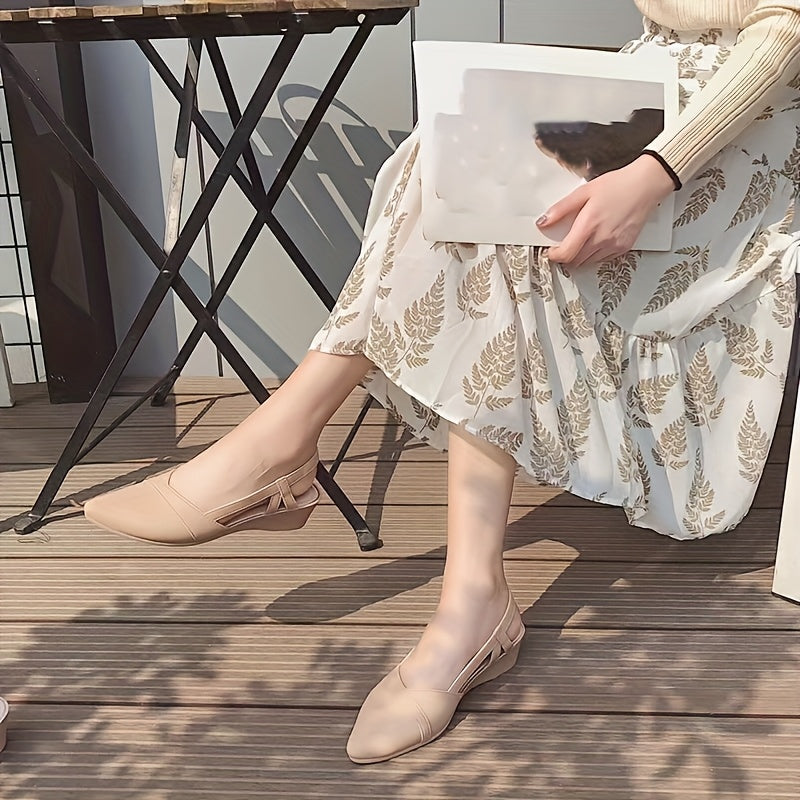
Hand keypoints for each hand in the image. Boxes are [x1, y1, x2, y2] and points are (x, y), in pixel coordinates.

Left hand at [537, 155, 675, 266]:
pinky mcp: (624, 248)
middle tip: (563, 244)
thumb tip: (543, 222)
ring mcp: (614, 245)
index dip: (554, 256)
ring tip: (580, 240)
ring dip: (580, 256)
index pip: (566, 254)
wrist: (645, 185)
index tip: (551, 251)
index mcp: (589, 225)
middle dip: (566, 255)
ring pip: (588, 262)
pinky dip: (594, 255)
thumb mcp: (584, 192)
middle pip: (575, 261)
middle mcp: (602, 239)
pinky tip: (596, 240)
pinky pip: (603, 259)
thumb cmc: (617, 185)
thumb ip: (561, 209)